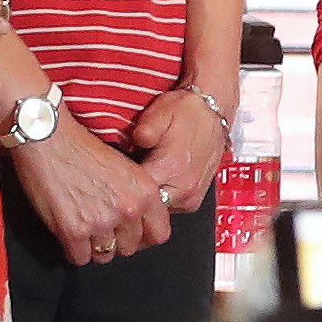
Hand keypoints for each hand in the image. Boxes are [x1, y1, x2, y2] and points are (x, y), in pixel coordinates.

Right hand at [13, 121, 174, 263]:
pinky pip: (80, 258)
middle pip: (130, 248)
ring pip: (106, 255)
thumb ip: (138, 196)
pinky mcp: (73, 230)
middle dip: (117, 242)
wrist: (48, 138)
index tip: (133, 234)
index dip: (145, 237)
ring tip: (86, 231)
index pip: (159, 234)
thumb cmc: (82, 147)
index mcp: (145, 192)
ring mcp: (101, 221)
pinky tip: (71, 235)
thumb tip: (139, 223)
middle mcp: (128, 209)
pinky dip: (75, 251)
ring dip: (96, 247)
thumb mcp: (126, 168)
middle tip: (103, 231)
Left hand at [127, 85, 232, 214]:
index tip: (109, 174)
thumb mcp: (160, 112)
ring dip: (144, 198)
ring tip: (137, 177)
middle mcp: (184, 188)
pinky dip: (157, 198)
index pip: (133, 191)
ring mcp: (190, 198)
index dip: (117, 183)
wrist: (213, 113)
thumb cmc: (187, 111)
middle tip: (119, 177)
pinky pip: (167, 207)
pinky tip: (151, 181)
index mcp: (172, 168)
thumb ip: (143, 131)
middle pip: (144, 206)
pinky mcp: (193, 201)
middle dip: (130, 194)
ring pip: (155, 210)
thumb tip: (131, 143)